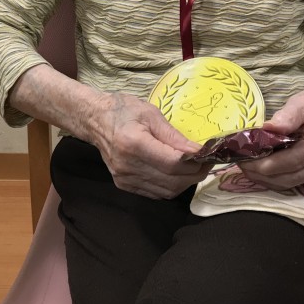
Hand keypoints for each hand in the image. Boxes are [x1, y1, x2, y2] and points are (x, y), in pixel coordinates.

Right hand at [90, 92, 209, 198]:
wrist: (95, 120)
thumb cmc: (124, 110)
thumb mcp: (151, 114)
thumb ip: (174, 136)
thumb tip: (198, 151)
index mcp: (133, 143)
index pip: (172, 163)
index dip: (194, 163)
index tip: (209, 155)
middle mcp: (127, 166)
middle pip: (171, 181)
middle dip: (194, 174)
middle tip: (206, 162)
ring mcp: (124, 179)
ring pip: (166, 191)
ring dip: (185, 182)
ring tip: (194, 167)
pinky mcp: (123, 185)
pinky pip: (155, 193)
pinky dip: (171, 186)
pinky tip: (177, 174)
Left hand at [239, 84, 303, 189]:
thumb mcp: (303, 101)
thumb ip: (287, 116)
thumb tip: (266, 129)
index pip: (289, 161)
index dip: (263, 163)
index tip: (243, 158)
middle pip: (288, 178)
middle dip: (260, 174)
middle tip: (239, 163)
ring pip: (290, 184)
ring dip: (266, 180)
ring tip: (247, 167)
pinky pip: (295, 182)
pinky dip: (276, 179)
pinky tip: (263, 169)